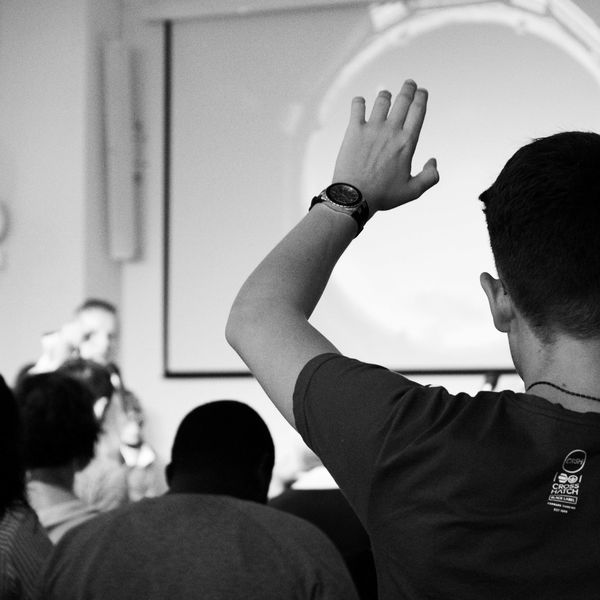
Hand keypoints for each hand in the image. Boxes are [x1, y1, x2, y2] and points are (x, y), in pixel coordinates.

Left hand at [332, 80, 438, 212]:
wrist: (354, 197)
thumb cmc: (383, 196)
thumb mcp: (413, 191)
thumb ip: (430, 177)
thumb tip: (434, 161)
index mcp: (407, 142)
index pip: (418, 110)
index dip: (421, 97)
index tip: (422, 92)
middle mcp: (391, 131)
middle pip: (403, 100)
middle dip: (408, 88)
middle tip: (409, 84)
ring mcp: (372, 128)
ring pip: (382, 100)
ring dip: (385, 95)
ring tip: (386, 95)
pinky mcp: (354, 130)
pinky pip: (357, 107)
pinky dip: (359, 102)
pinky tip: (360, 103)